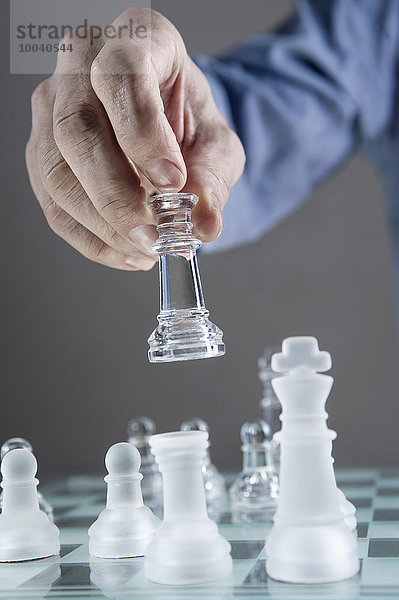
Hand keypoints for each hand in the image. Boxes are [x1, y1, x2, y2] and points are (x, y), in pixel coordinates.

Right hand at [26, 7, 244, 270]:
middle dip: (115, 194)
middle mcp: (82, 65)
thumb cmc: (189, 124)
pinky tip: (126, 252)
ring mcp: (54, 108)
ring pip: (56, 171)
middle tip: (153, 232)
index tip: (170, 181)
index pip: (122, 71)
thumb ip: (213, 177)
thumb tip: (203, 222)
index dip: (142, 131)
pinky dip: (90, 239)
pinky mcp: (42, 152)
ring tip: (145, 247)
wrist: (169, 131)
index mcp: (137, 39)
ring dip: (101, 223)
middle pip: (77, 128)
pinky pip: (53, 204)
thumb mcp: (217, 144)